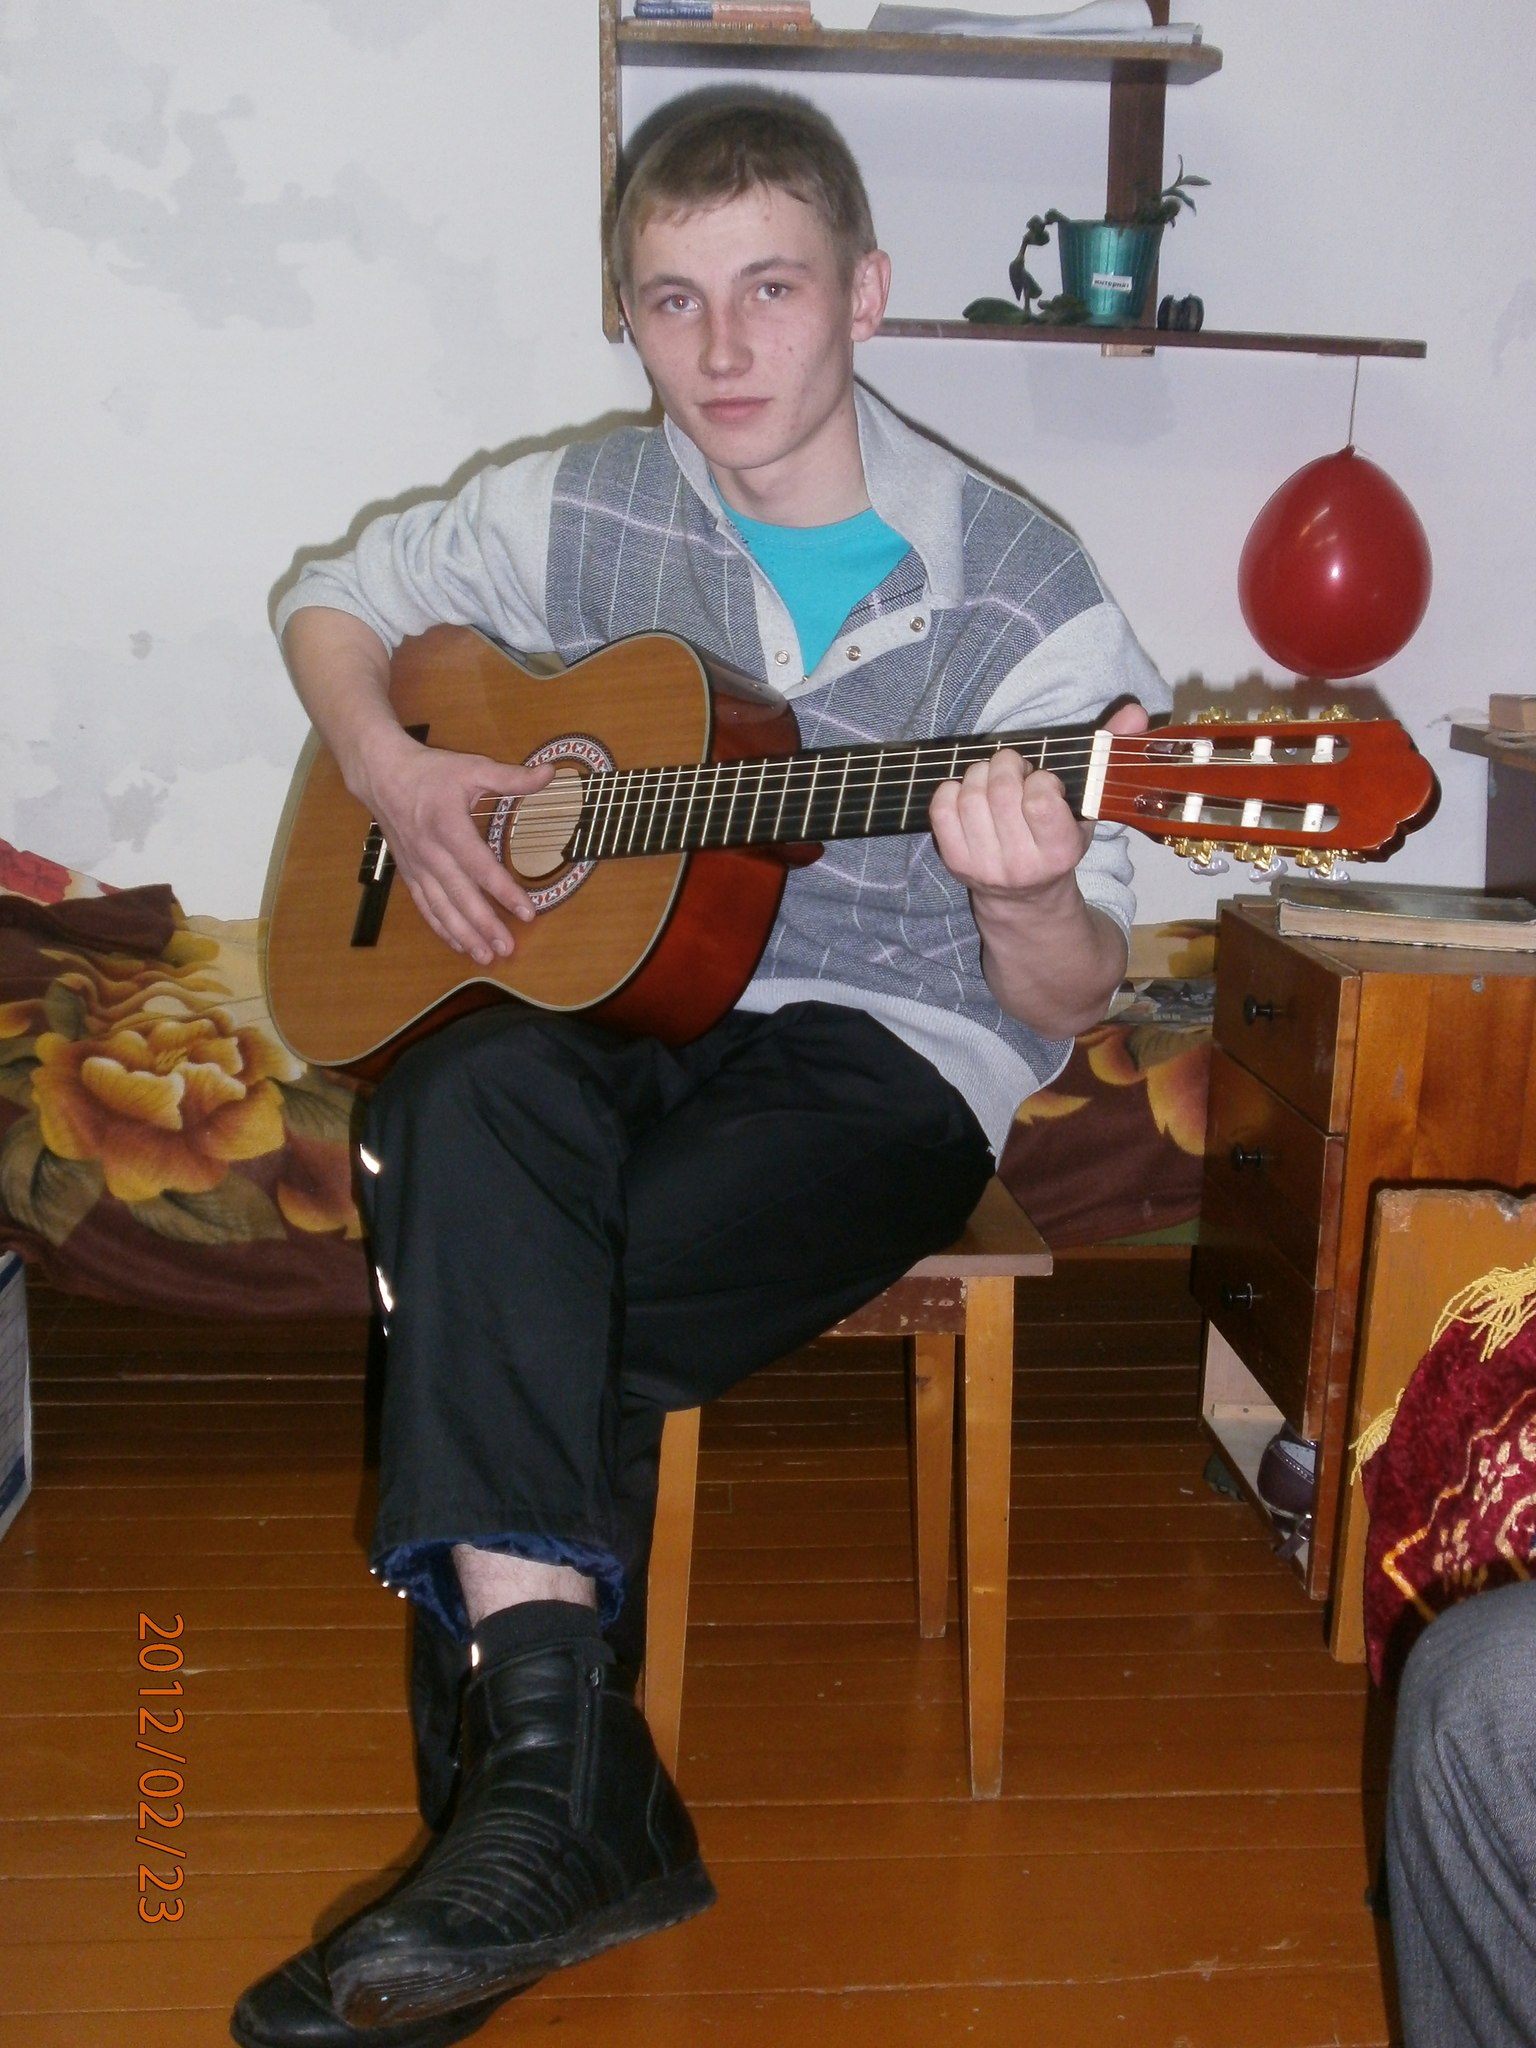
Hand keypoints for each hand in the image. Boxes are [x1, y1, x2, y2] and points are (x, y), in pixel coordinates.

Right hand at [359, 729, 554, 965]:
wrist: (382, 776)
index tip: (527, 912)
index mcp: (448, 826)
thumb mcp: (472, 767)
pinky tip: (460, 945)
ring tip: (486, 956)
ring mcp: (418, 867)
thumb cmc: (431, 772)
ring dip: (464, 935)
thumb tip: (550, 773)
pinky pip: (426, 907)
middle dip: (484, 925)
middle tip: (507, 948)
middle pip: (460, 895)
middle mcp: (431, 852)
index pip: (480, 865)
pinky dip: (442, 929)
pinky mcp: (409, 874)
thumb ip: (511, 777)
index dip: (504, 891)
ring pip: (442, 908)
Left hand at [928, 702, 1149, 902]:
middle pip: (1001, 791)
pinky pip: (942, 810)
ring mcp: (983, 865)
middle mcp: (1020, 863)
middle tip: (1014, 768)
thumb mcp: (1087, 809)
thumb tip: (1136, 712)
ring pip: (970, 795)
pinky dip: (952, 789)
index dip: (1039, 778)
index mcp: (1059, 851)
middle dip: (1007, 765)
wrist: (1026, 899)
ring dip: (980, 773)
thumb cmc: (1057, 844)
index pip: (1039, 799)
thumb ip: (1108, 757)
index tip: (1042, 781)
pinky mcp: (954, 861)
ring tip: (993, 780)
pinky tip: (968, 793)